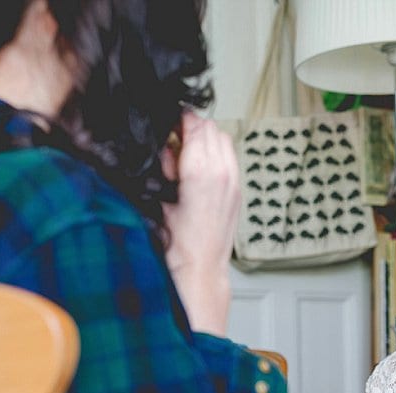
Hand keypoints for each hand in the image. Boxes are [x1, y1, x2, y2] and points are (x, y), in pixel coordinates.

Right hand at [162, 112, 240, 269]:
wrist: (200, 269)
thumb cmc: (177, 244)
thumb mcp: (158, 198)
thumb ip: (162, 166)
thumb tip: (165, 146)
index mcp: (201, 172)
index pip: (195, 124)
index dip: (178, 119)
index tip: (166, 123)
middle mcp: (223, 174)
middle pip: (211, 128)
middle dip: (191, 128)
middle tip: (172, 142)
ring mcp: (234, 182)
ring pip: (223, 140)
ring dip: (205, 140)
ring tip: (184, 158)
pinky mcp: (237, 191)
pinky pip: (229, 158)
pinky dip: (215, 155)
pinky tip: (197, 172)